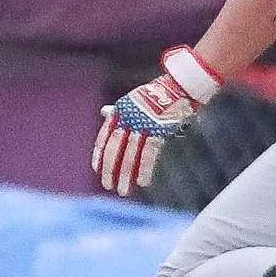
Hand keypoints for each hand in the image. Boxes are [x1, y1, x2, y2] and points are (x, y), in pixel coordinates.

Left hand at [91, 46, 221, 196]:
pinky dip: (145, 169)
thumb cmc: (157, 94)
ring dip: (125, 175)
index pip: (104, 136)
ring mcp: (143, 123)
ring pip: (130, 154)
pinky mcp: (159, 129)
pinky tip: (142, 182)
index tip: (96, 169)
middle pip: (114, 148)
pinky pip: (149, 153)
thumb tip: (103, 112)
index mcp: (120, 111)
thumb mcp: (134, 100)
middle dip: (110, 169)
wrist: (179, 86)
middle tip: (108, 186)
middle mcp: (128, 117)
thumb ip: (118, 111)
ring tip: (122, 191)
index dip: (99, 153)